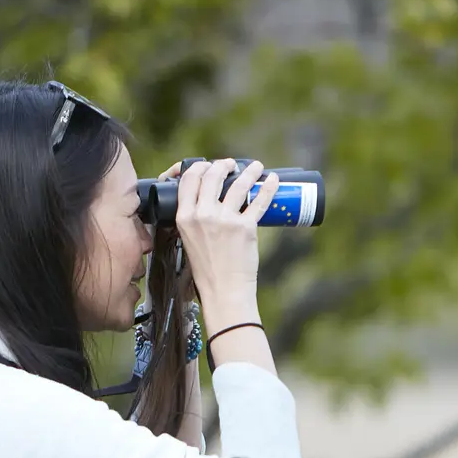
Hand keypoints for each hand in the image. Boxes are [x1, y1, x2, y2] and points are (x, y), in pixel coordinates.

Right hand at [172, 159, 279, 327]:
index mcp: (184, 217)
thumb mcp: (189, 241)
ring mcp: (224, 220)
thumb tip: (210, 203)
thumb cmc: (207, 271)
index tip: (209, 166)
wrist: (223, 292)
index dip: (200, 167)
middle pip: (212, 175)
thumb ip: (194, 221)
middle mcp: (202, 215)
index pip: (188, 179)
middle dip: (223, 165)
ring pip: (238, 183)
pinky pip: (259, 201)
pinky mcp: (245, 228)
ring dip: (249, 171)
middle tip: (232, 165)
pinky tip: (273, 180)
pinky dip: (268, 187)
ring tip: (256, 167)